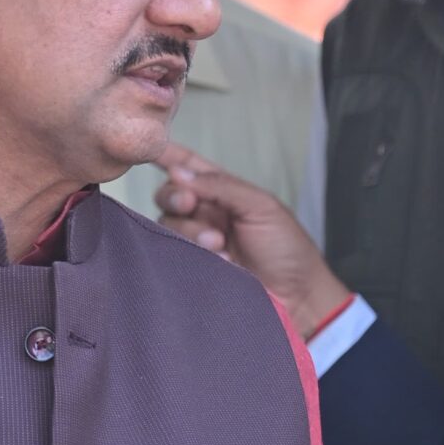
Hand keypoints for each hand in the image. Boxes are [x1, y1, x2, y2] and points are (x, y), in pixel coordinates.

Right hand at [156, 147, 351, 337]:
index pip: (189, 167)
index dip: (168, 155)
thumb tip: (180, 172)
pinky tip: (219, 261)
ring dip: (190, 231)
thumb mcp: (261, 207)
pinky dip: (191, 254)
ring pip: (168, 225)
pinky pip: (170, 255)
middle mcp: (205, 215)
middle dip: (175, 196)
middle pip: (168, 195)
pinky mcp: (191, 269)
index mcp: (223, 193)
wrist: (296, 298)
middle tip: (190, 204)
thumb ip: (222, 186)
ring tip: (219, 244)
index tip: (147, 146)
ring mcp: (196, 243)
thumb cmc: (287, 249)